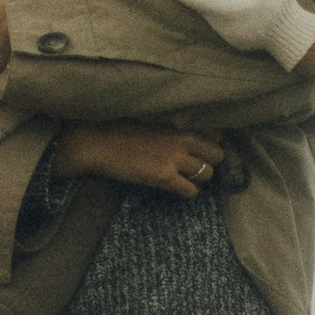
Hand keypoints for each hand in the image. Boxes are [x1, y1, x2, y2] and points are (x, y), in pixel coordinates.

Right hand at [55, 121, 225, 196]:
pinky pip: (191, 190)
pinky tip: (174, 188)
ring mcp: (174, 159)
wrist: (96, 143)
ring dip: (197, 179)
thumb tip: (189, 138)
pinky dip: (186, 192)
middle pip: (217, 156)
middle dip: (208, 164)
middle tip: (192, 169)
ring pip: (207, 174)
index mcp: (179, 125)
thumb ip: (173, 129)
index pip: (216, 135)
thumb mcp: (152, 122)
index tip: (200, 153)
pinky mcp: (163, 177)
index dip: (209, 146)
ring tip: (182, 179)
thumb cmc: (119, 130)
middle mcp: (182, 140)